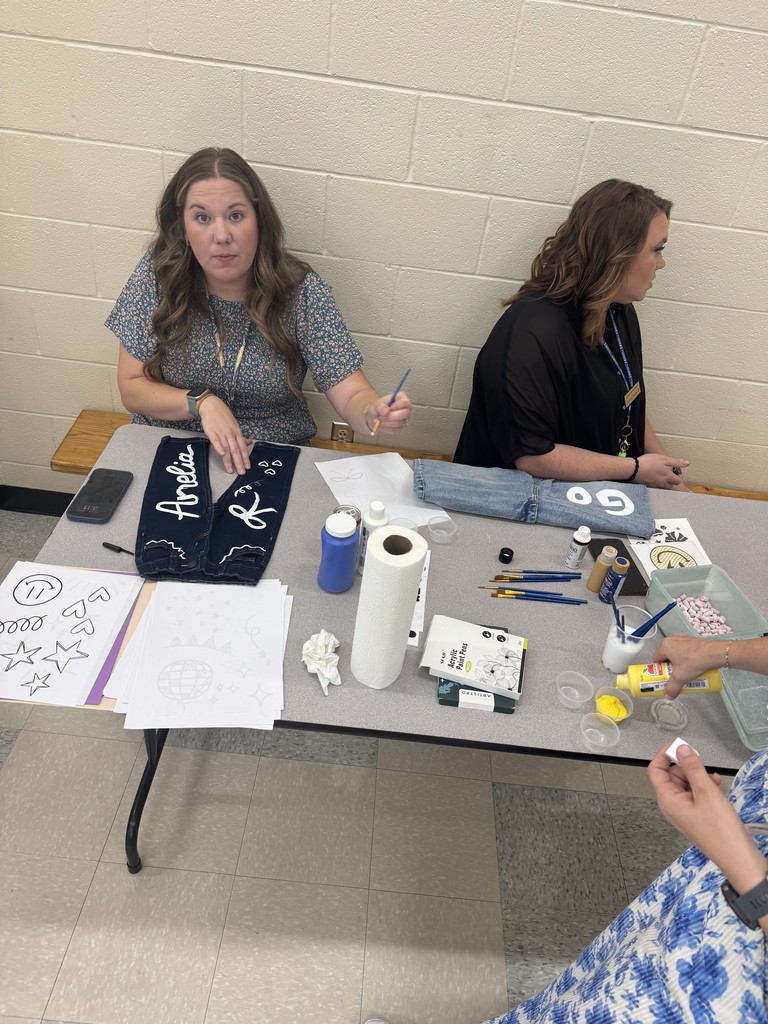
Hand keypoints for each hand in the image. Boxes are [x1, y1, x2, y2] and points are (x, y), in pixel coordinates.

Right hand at [198, 396, 251, 473]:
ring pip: (226, 448)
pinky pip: (216, 441)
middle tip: (241, 472)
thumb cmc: (223, 416)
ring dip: (229, 460)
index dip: (245, 457)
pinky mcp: (211, 431)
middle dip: (239, 462)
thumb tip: (250, 442)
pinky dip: (219, 447)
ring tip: (230, 470)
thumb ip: (241, 436)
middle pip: (236, 450)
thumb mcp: (235, 425)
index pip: (242, 447)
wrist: (211, 406)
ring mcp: (221, 432)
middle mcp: (230, 433)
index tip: (248, 467)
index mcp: (237, 432)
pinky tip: (222, 454)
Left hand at [368, 390, 411, 433]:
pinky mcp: (400, 427)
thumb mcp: (377, 405)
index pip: (405, 402)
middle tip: (381, 416)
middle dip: (391, 416)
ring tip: (379, 419)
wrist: (375, 416)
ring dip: (386, 422)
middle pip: (404, 414)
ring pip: (399, 423)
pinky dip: (386, 428)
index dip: (396, 406)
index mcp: (402, 398)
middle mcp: (406, 408)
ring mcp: (404, 418)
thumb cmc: (378, 408)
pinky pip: (395, 429)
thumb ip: (381, 407)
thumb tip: (386, 411)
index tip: (388, 408)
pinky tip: (381, 424)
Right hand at [635, 453, 689, 488]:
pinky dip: (655, 484)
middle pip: (671, 486)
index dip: (680, 477)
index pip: (678, 481)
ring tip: (662, 477)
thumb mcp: (665, 459)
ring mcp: (654, 486)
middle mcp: (662, 483)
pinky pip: (654, 487)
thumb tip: (687, 463)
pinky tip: (652, 479)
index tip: (678, 473)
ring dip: (664, 484)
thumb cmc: (649, 462)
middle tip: (670, 476)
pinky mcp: (647, 486)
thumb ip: (676, 462)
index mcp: (668, 477)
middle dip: (672, 482)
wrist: (634, 469)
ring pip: (663, 487)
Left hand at [647, 743, 766, 893]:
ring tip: (712, 778)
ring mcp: (685, 811)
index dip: (664, 754)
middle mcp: (672, 806)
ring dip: (697, 776)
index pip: (655, 770)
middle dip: (686, 766)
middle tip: (701, 763)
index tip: (678, 744)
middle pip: (671, 775)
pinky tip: (716, 785)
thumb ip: (692, 768)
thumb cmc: (721, 831)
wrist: (739, 858)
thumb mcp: (706, 793)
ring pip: (685, 783)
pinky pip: (695, 794)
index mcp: (667, 800)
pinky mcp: (697, 815)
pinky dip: (704, 786)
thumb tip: (681, 748)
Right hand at [652, 634, 726, 696]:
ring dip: (679, 664)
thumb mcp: (681, 678)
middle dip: (670, 668)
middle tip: (676, 677)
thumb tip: (668, 695)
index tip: (664, 678)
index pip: (656, 659)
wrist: (716, 653)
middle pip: (667, 657)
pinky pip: (686, 651)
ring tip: (686, 673)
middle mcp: (672, 639)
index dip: (659, 670)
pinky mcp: (693, 640)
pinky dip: (687, 658)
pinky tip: (694, 666)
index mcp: (665, 645)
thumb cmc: (695, 661)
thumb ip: (672, 688)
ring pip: (677, 654)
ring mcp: (684, 638)